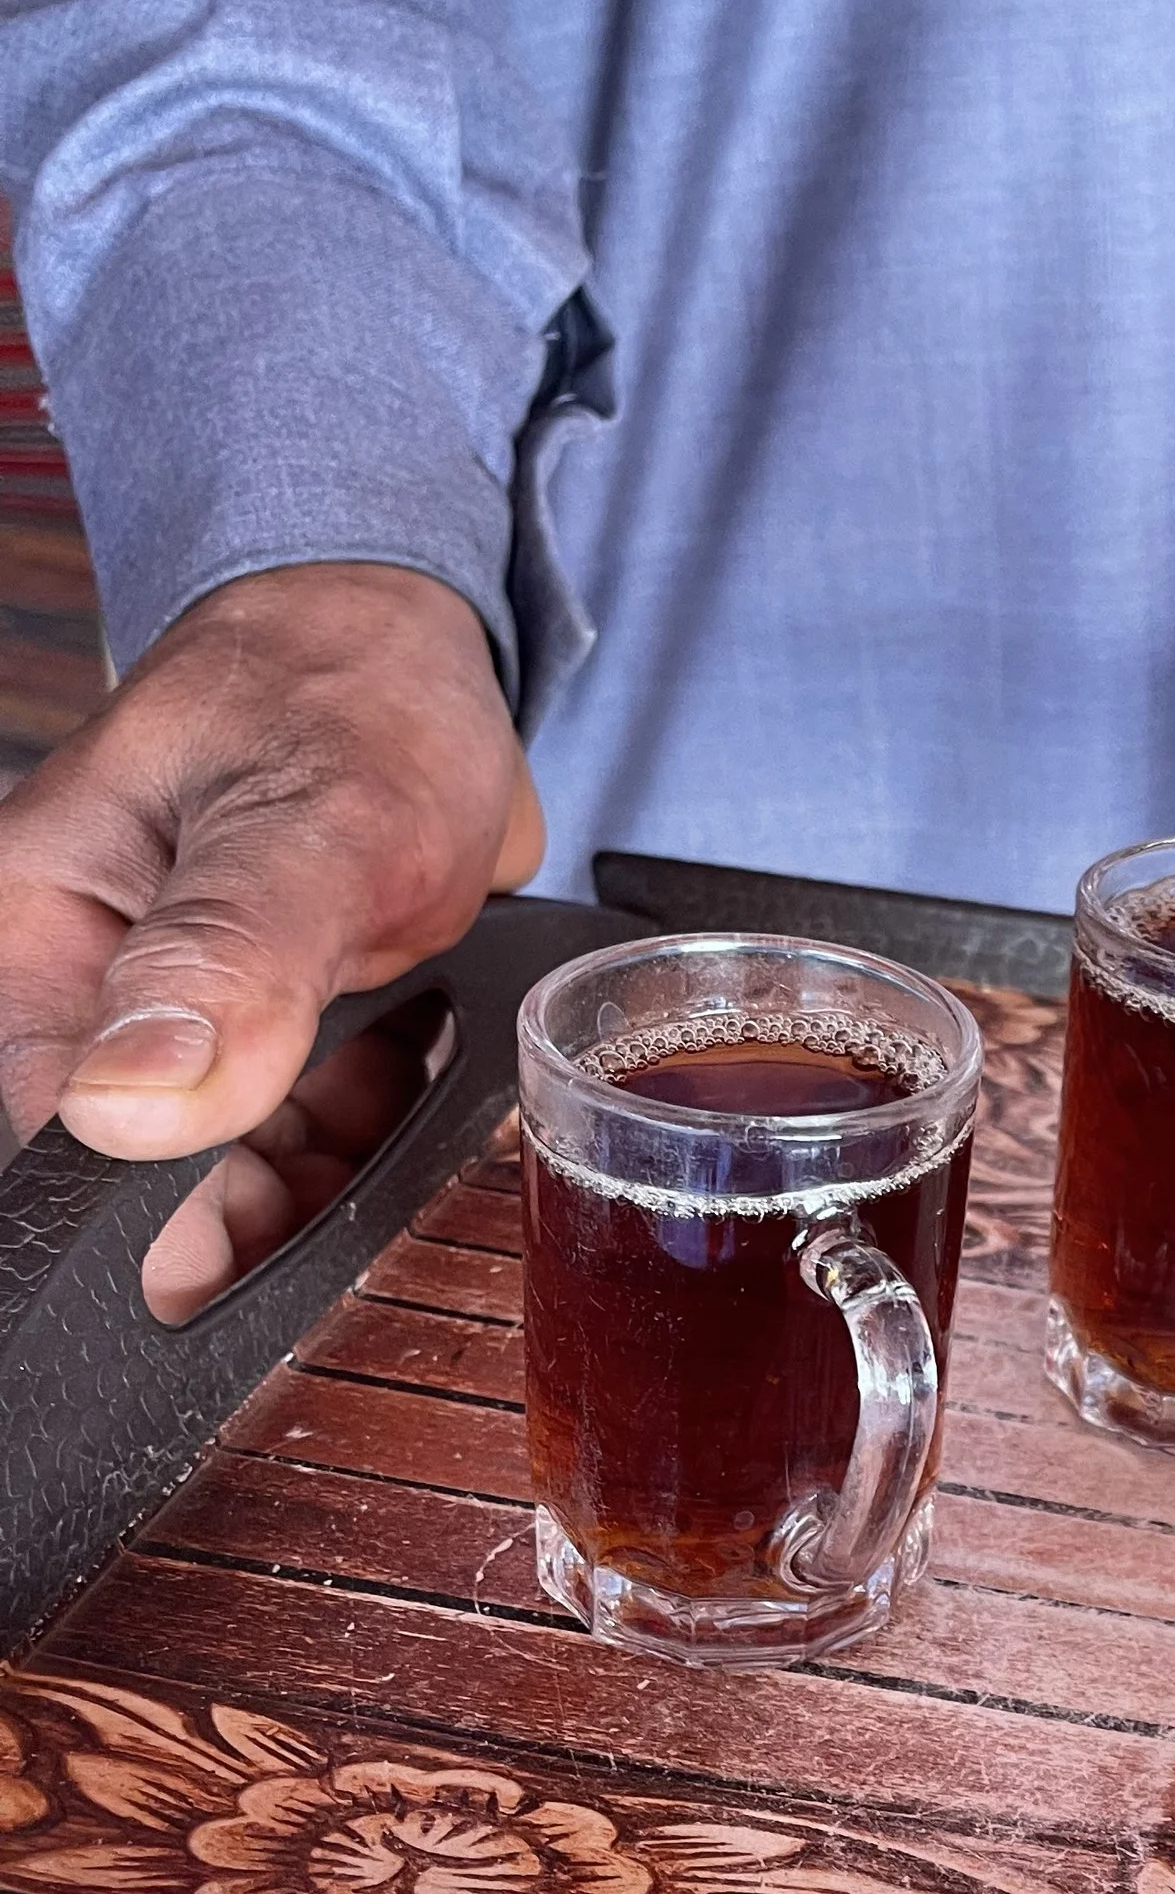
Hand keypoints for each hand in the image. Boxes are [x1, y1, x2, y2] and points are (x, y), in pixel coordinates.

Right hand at [0, 560, 540, 1165]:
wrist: (414, 655)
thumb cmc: (349, 699)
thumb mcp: (310, 823)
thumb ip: (225, 959)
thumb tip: (126, 1102)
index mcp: (40, 941)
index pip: (53, 1143)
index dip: (142, 1225)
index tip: (230, 1238)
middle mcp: (91, 997)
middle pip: (137, 1188)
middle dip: (245, 1208)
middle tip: (338, 1153)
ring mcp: (175, 1027)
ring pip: (224, 1180)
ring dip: (312, 1175)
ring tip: (377, 1080)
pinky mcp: (253, 1042)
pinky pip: (291, 1144)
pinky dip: (355, 1138)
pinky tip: (396, 1075)